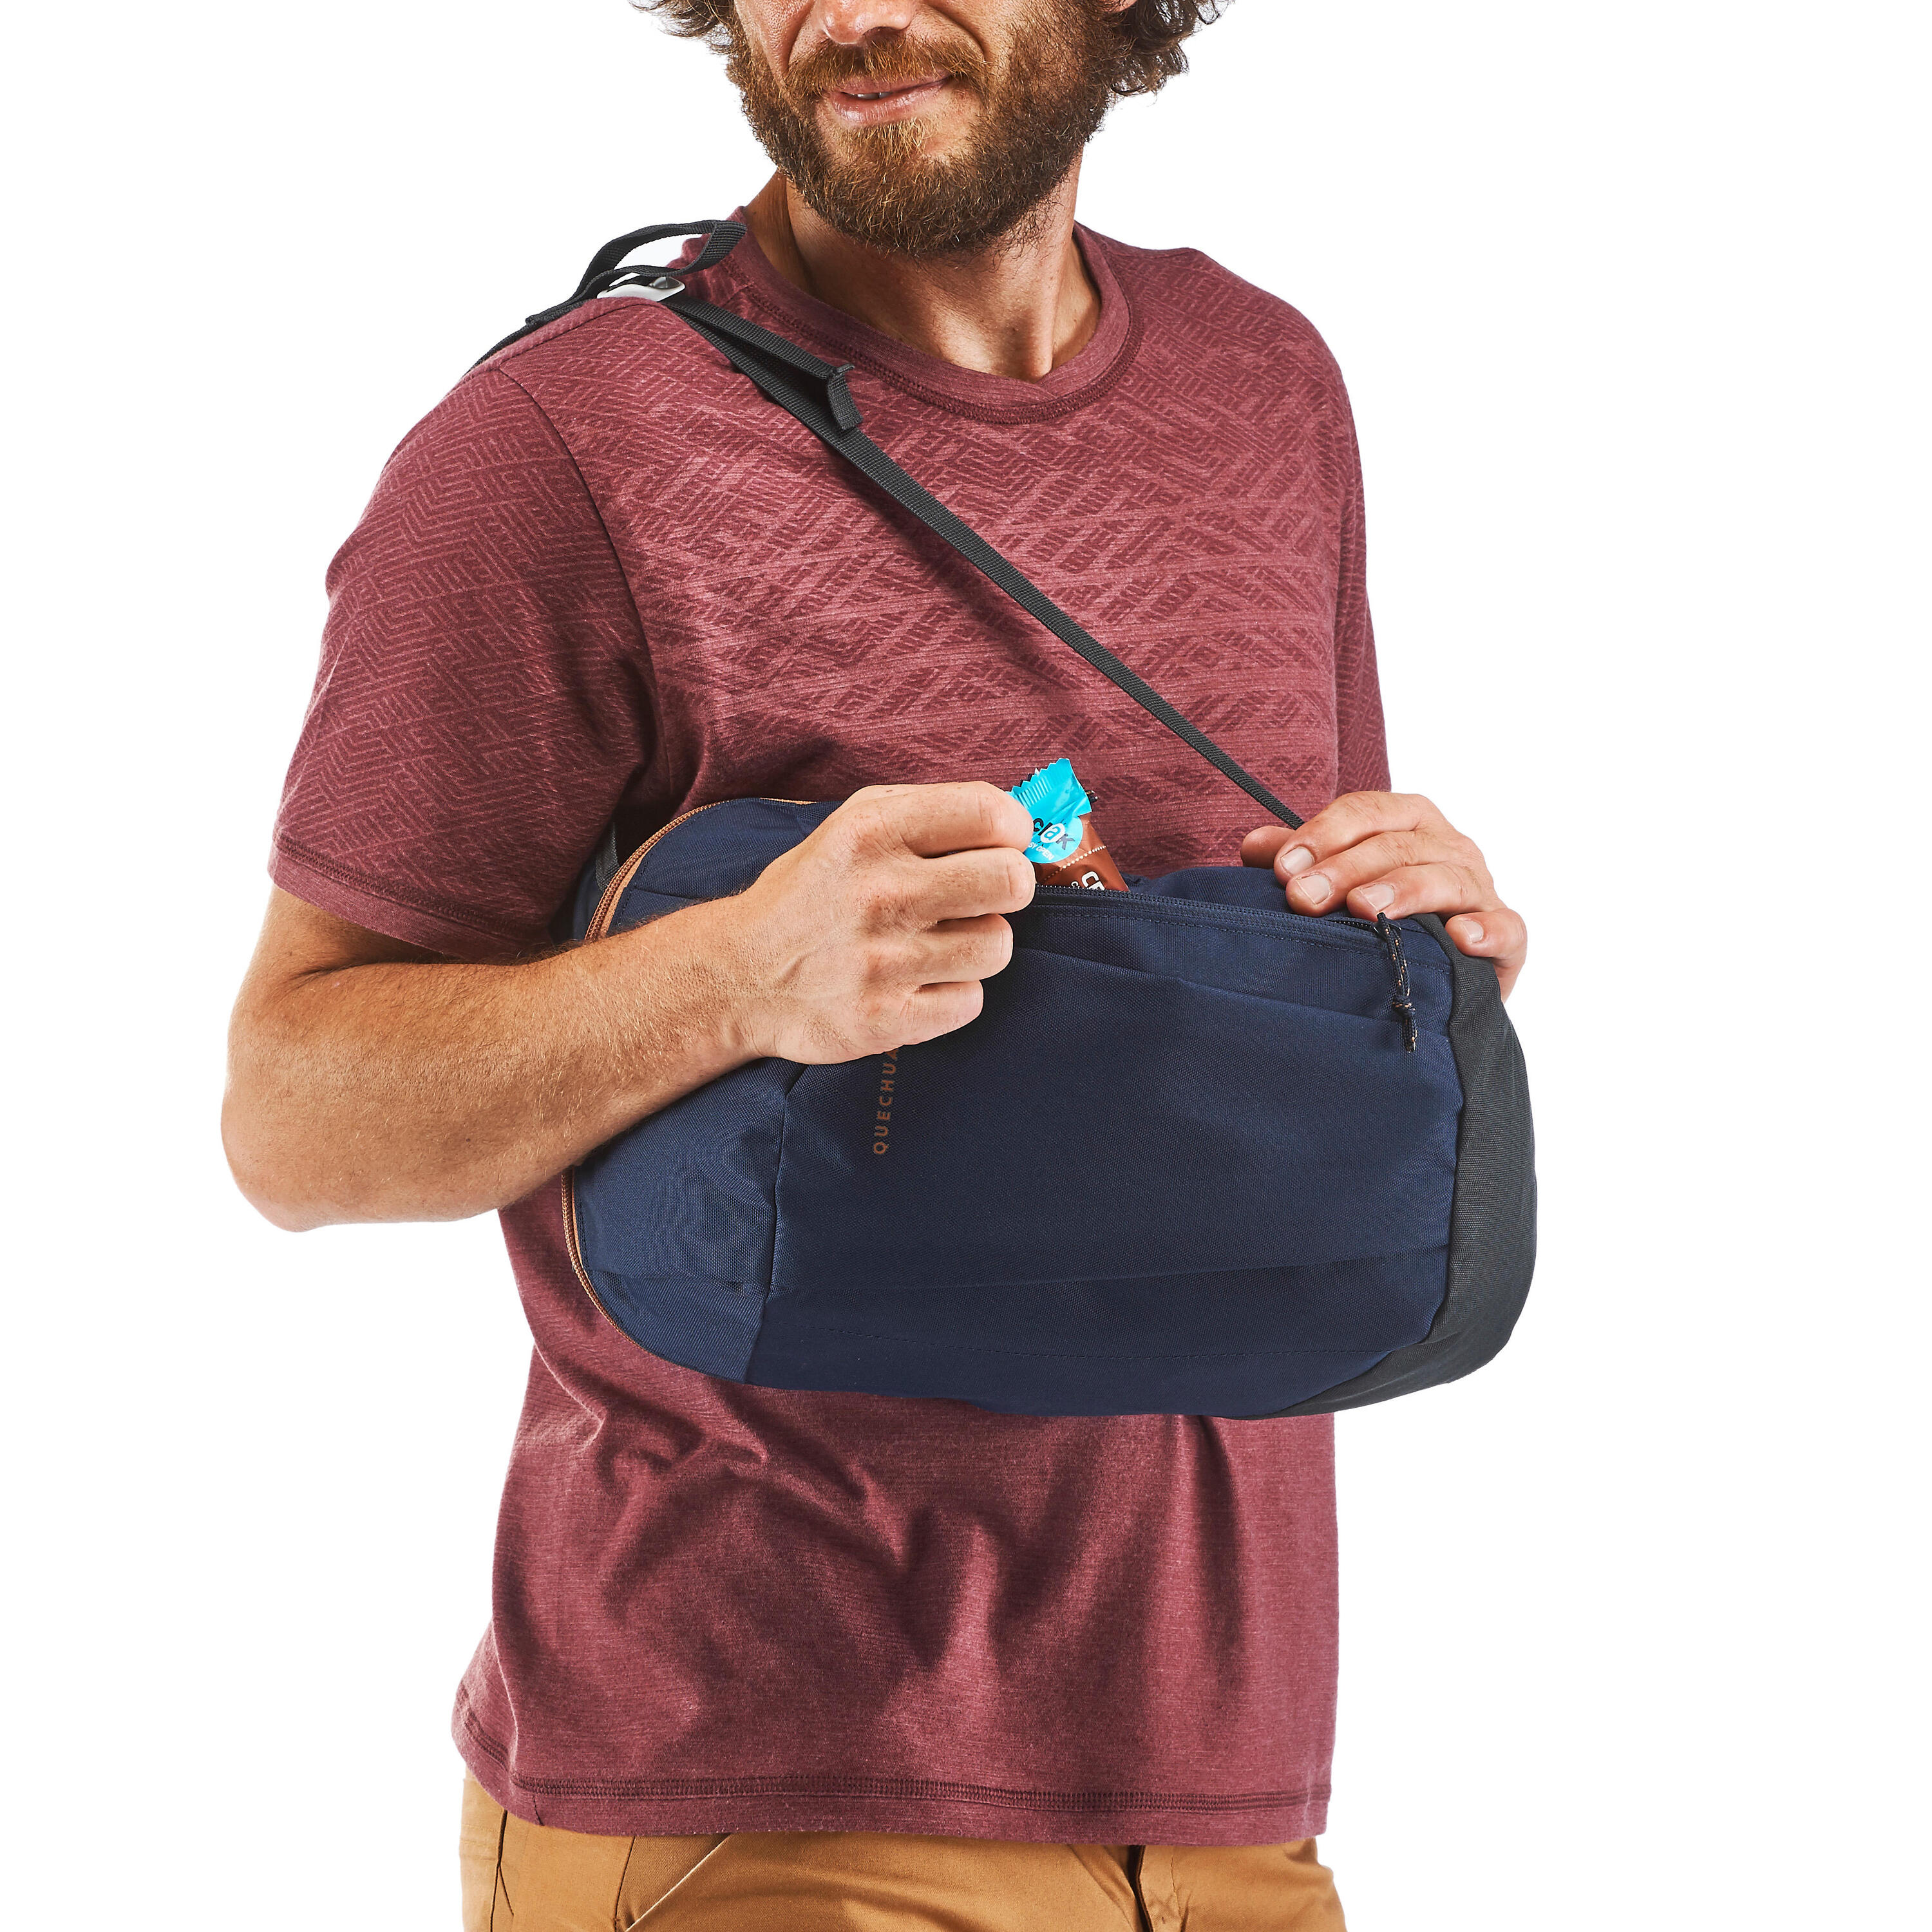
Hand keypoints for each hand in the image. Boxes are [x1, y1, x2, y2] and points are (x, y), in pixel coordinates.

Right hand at [722, 783, 1035, 1062]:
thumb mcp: (852, 824)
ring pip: (997, 946)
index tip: (1002, 844)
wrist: (739, 976)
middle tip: (979, 897)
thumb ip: (929, 810)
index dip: (1013, 830)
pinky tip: (919, 983)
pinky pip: (970, 1002)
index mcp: (871, 831)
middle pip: (1012, 881)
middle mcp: (878, 892)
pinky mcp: (884, 1018)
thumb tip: (1015, 821)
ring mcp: (881, 960)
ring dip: (978, 945)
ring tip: (939, 943)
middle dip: (1007, 887)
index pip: (990, 814)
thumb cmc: (814, 892)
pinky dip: (952, 995)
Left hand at [1240, 792, 1526, 998]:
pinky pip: (1506, 928)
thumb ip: (1302, 862)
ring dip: (1403, 891)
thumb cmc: (1383, 919)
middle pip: (1398, 844)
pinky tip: (1459, 938)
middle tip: (1303, 897)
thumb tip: (1253, 846)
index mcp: (1409, 822)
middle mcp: (1449, 847)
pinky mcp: (1507, 939)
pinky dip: (1486, 931)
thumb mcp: (1339, 885)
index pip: (1366, 812)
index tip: (1281, 868)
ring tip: (1364, 910)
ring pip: (1446, 878)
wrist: (1439, 980)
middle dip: (1346, 868)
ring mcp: (1480, 890)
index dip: (1323, 834)